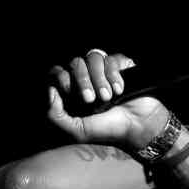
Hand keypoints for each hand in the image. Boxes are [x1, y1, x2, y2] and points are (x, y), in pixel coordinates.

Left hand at [47, 52, 168, 146]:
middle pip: (75, 62)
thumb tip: (49, 90)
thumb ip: (55, 116)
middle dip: (82, 80)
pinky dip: (114, 75)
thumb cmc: (108, 130)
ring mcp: (104, 71)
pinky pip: (112, 59)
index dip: (61, 77)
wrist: (138, 128)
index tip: (69, 93)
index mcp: (73, 91)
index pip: (58, 71)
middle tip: (91, 100)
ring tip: (109, 97)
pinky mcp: (121, 66)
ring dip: (99, 79)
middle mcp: (87, 78)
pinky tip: (120, 90)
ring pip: (93, 57)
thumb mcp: (77, 131)